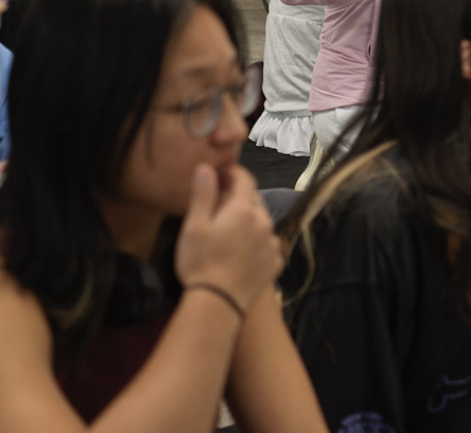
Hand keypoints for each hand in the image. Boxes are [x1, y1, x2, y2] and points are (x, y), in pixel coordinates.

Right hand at [175, 165, 282, 310]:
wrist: (218, 303)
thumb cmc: (200, 262)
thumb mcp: (194, 226)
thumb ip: (203, 194)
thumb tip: (207, 168)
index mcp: (244, 209)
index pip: (245, 179)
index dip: (233, 173)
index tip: (221, 175)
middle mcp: (264, 222)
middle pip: (253, 201)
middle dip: (238, 199)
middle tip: (219, 209)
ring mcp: (272, 243)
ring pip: (262, 222)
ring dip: (249, 222)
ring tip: (229, 234)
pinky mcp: (275, 262)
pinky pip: (267, 244)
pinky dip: (257, 243)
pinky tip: (241, 253)